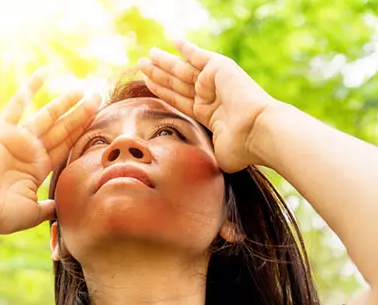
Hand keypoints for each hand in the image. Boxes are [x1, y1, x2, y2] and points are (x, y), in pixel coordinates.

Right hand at [0, 71, 100, 237]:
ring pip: (47, 116)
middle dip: (80, 114)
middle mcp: (30, 152)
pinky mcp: (2, 132)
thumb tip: (63, 209)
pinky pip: (17, 105)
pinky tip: (44, 73)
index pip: (65, 146)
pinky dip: (29, 89)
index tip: (99, 118)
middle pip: (61, 129)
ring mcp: (17, 140)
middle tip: (98, 97)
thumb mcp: (32, 213)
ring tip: (83, 89)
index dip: (81, 132)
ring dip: (64, 102)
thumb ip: (48, 208)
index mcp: (38, 169)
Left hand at [137, 41, 276, 172]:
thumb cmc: (240, 149)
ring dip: (163, 62)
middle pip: (176, 82)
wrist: (257, 133)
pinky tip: (173, 41)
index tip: (146, 83)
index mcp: (207, 114)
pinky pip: (200, 56)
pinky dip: (187, 48)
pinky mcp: (220, 68)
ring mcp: (214, 82)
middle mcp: (209, 96)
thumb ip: (200, 155)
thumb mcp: (213, 154)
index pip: (178, 100)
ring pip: (181, 70)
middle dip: (158, 74)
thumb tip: (187, 170)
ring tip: (145, 58)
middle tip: (140, 65)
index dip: (162, 91)